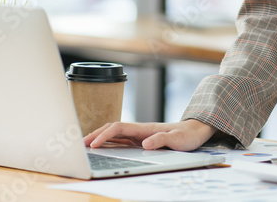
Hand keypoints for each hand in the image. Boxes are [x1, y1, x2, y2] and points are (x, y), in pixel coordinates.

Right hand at [84, 119, 215, 150]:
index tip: (94, 145)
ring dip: (99, 138)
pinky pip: (121, 140)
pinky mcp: (141, 140)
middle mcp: (139, 130)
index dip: (105, 136)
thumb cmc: (187, 135)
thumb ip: (162, 140)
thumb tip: (145, 144)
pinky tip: (103, 148)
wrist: (196, 131)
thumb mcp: (177, 139)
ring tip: (86, 146)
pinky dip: (108, 142)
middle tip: (80, 145)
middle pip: (112, 129)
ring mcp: (139, 134)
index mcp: (145, 128)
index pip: (118, 128)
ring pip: (114, 134)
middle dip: (95, 135)